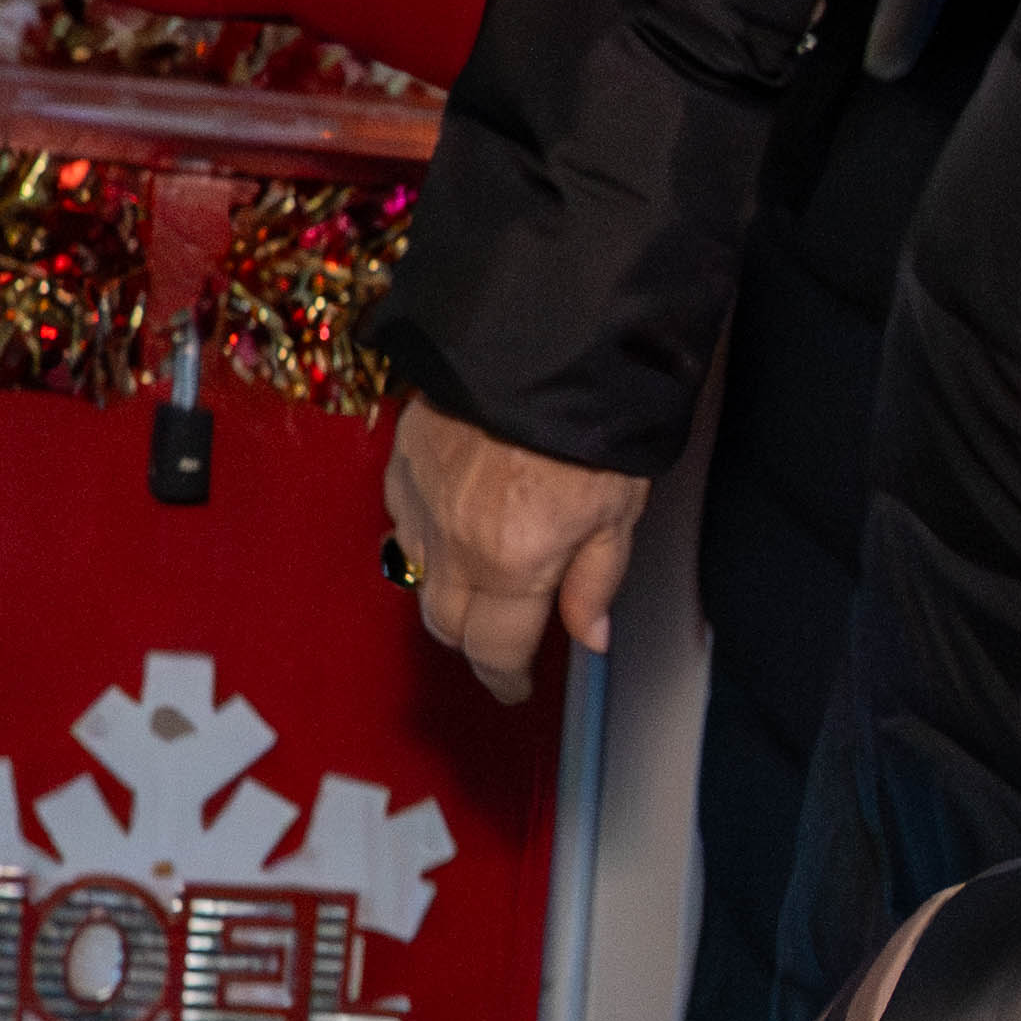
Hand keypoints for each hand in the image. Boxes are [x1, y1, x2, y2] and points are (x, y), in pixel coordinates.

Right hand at [388, 395, 644, 705]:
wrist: (540, 334)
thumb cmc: (592, 421)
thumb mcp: (618, 510)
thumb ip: (596, 580)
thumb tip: (588, 637)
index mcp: (510, 566)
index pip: (494, 649)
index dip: (505, 676)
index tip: (515, 686)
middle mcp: (452, 544)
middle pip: (445, 623)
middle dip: (474, 641)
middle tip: (503, 640)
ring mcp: (418, 499)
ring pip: (416, 575)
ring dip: (445, 593)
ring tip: (479, 586)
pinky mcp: (402, 458)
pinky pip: (401, 519)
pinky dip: (422, 537)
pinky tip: (451, 524)